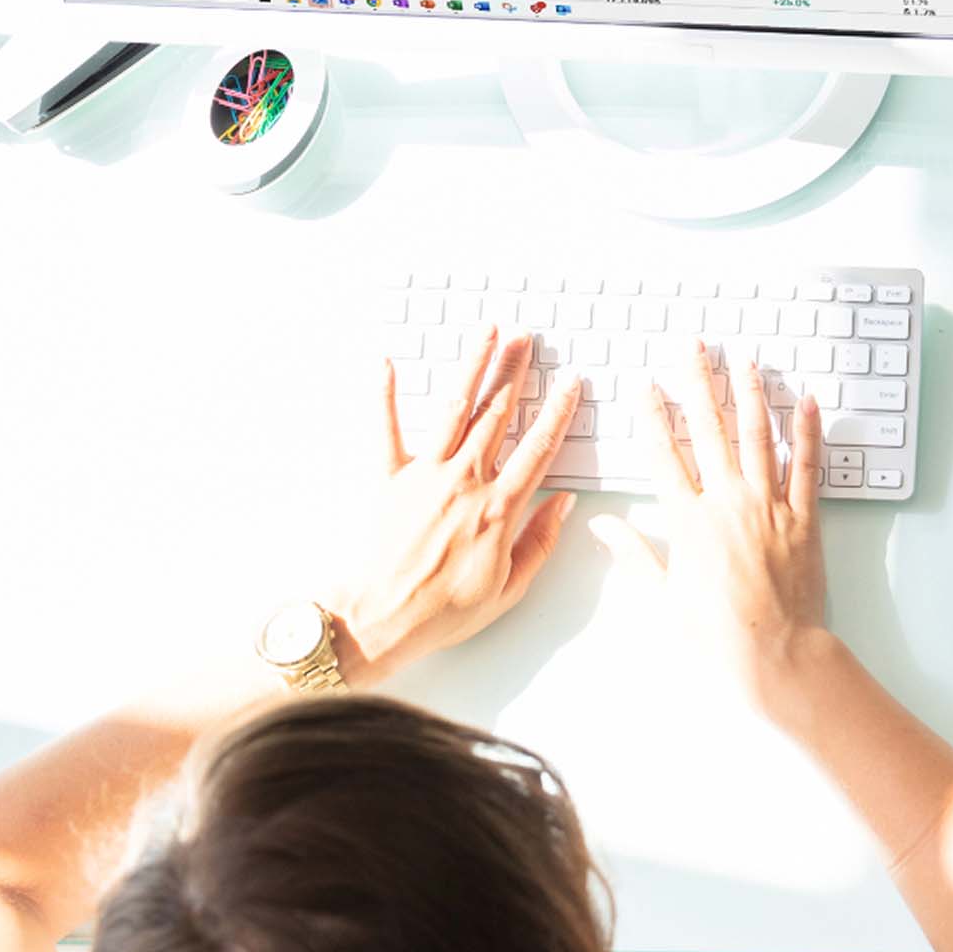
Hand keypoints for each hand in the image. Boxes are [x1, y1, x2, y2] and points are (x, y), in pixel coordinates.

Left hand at [326, 328, 582, 683]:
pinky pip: (386, 429)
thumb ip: (540, 541)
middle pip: (498, 416)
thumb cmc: (445, 611)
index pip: (538, 448)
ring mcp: (425, 476)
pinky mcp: (388, 479)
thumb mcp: (510, 587)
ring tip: (485, 333)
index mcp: (500, 509)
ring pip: (455, 410)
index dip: (558, 412)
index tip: (570, 384)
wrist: (381, 618)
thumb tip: (563, 502)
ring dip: (472, 368)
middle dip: (516, 372)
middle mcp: (465, 482)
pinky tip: (386, 363)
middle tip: (527, 338)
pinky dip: (385, 394)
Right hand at [590, 341, 829, 709]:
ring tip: (743, 360)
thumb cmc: (714, 635)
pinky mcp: (803, 519)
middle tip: (694, 348)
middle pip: (710, 430)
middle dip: (698, 383)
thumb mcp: (661, 596)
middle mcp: (728, 503)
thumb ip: (633, 553)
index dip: (652, 415)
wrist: (772, 654)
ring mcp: (769, 507)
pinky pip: (808, 466)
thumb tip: (602, 525)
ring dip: (749, 393)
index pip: (664, 454)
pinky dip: (807, 431)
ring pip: (758, 436)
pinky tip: (805, 400)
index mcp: (688, 521)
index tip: (645, 384)